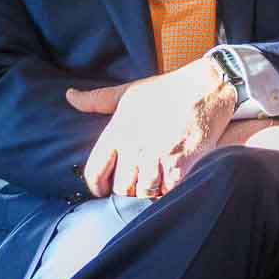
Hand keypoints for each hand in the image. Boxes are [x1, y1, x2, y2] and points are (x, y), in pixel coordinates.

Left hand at [73, 58, 235, 198]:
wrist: (208, 86)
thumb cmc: (168, 89)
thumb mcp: (129, 92)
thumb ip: (97, 99)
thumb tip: (69, 96)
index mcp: (117, 131)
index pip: (94, 172)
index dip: (98, 187)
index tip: (105, 189)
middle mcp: (134, 145)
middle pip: (121, 187)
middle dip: (130, 188)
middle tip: (141, 181)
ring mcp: (156, 156)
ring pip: (144, 191)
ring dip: (152, 190)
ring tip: (159, 180)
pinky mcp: (180, 163)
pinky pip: (167, 190)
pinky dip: (170, 189)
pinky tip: (174, 179)